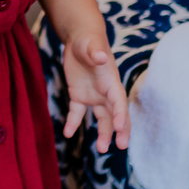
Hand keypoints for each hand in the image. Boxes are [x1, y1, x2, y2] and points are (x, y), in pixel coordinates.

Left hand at [61, 30, 127, 148]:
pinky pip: (77, 113)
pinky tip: (67, 133)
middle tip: (121, 147)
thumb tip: (101, 57)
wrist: (79, 39)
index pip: (119, 101)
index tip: (119, 128)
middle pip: (115, 115)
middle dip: (120, 131)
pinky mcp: (79, 96)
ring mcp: (93, 96)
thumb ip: (96, 52)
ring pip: (101, 118)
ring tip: (101, 149)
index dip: (120, 114)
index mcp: (111, 81)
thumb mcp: (91, 44)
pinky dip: (72, 123)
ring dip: (102, 133)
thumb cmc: (89, 40)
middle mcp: (105, 92)